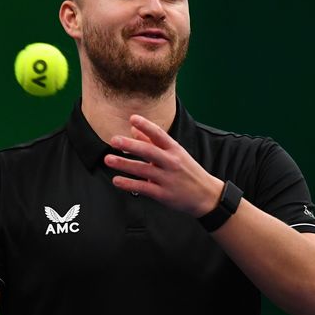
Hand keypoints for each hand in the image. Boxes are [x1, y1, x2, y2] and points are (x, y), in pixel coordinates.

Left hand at [103, 114, 223, 216]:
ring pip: (143, 170)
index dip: (146, 126)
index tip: (132, 118)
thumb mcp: (175, 153)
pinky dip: (129, 184)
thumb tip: (134, 129)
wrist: (206, 196)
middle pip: (149, 151)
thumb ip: (152, 141)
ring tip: (108, 159)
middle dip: (131, 145)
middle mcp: (171, 162)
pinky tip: (116, 180)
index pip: (160, 134)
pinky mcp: (163, 194)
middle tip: (114, 140)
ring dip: (124, 164)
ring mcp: (167, 179)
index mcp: (175, 150)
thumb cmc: (187, 171)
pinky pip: (143, 188)